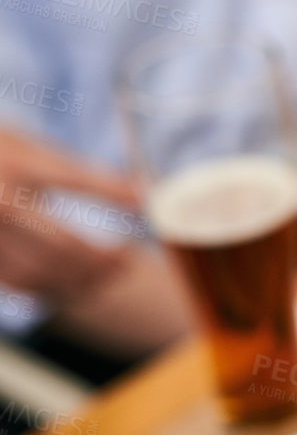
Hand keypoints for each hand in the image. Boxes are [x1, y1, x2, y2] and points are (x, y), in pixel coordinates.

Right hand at [0, 128, 137, 299]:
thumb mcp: (29, 147)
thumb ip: (78, 170)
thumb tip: (139, 192)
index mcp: (18, 165)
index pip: (74, 180)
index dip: (112, 193)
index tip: (144, 206)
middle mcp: (0, 201)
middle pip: (62, 243)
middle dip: (101, 259)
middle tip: (126, 262)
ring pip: (40, 270)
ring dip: (78, 279)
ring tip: (105, 277)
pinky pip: (15, 282)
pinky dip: (46, 287)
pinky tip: (68, 282)